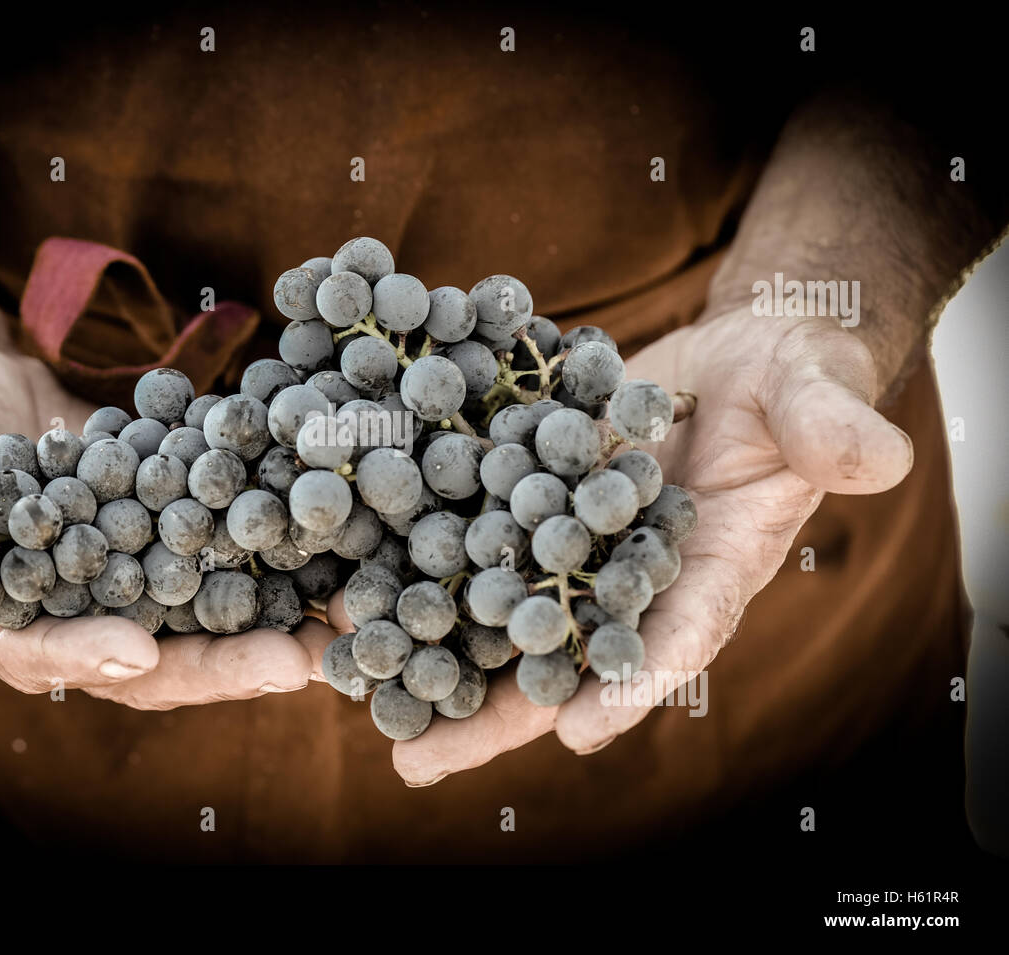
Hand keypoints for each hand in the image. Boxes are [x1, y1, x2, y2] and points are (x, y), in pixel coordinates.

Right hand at [0, 327, 328, 705]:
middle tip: (292, 663)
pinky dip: (287, 563)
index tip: (135, 652)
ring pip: (208, 619)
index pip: (33, 647)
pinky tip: (348, 556)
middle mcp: (76, 609)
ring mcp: (134, 580)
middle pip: (147, 654)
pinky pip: (236, 561)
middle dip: (217, 663)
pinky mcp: (177, 539)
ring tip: (350, 625)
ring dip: (278, 627)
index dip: (79, 653)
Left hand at [327, 310, 913, 784]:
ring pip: (498, 615)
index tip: (580, 728)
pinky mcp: (527, 500)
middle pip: (560, 657)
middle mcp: (629, 577)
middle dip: (494, 711)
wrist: (728, 356)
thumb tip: (879, 460)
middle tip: (418, 761)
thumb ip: (833, 426)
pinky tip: (350, 594)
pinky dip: (417, 569)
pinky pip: (470, 543)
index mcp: (708, 570)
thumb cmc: (787, 379)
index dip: (633, 681)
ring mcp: (571, 545)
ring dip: (432, 656)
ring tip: (356, 698)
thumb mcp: (814, 391)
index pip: (677, 635)